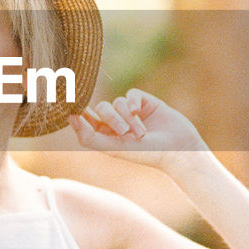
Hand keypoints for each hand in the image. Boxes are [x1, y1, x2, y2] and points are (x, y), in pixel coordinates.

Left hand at [69, 88, 206, 170]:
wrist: (177, 149)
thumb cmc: (144, 154)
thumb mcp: (113, 148)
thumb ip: (89, 137)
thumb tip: (70, 118)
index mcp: (105, 135)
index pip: (86, 119)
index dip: (79, 112)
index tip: (72, 107)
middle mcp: (116, 122)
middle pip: (102, 108)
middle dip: (112, 118)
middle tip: (125, 132)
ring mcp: (130, 111)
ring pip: (117, 102)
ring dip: (128, 117)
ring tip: (142, 133)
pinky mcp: (143, 101)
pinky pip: (130, 94)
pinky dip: (132, 103)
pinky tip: (139, 112)